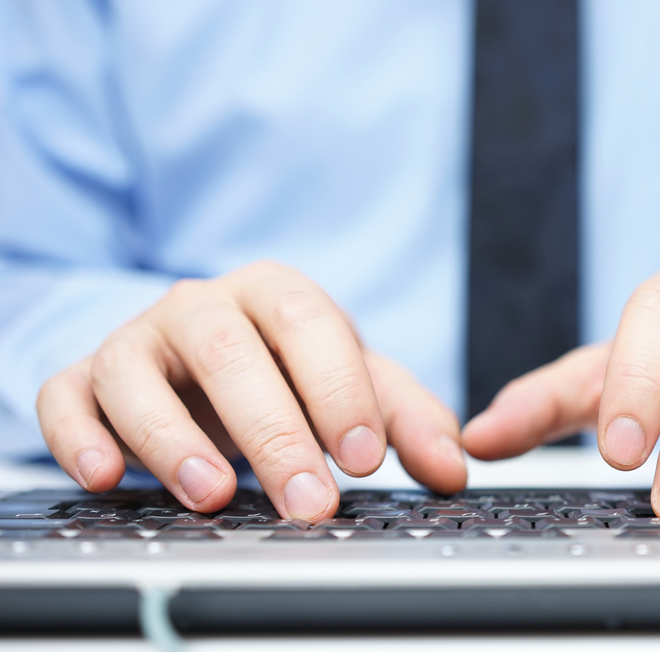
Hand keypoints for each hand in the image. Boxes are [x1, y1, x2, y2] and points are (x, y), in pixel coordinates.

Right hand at [37, 261, 466, 519]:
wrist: (207, 358)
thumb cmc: (288, 370)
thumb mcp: (354, 385)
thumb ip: (407, 420)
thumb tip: (454, 467)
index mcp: (278, 294)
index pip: (310, 325)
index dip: (337, 389)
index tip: (363, 458)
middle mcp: (204, 306)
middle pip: (231, 353)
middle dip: (273, 432)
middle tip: (310, 503)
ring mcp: (139, 338)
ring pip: (139, 371)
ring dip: (173, 437)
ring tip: (215, 495)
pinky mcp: (86, 377)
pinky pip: (67, 396)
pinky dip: (80, 434)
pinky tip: (107, 476)